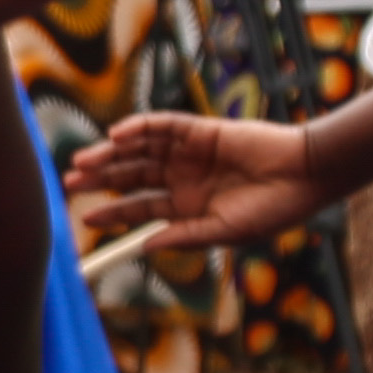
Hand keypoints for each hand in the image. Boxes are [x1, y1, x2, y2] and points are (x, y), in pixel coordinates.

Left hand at [69, 112, 325, 256]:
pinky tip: (118, 135)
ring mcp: (189, 153)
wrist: (303, 177)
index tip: (83, 218)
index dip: (111, 213)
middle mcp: (182, 178)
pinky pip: (163, 126)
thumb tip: (144, 246)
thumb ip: (184, 236)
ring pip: (139, 150)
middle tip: (69, 183)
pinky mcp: (200, 130)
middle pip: (131, 177)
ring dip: (110, 153)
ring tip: (83, 161)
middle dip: (99, 179)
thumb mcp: (223, 232)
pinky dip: (139, 128)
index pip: (139, 209)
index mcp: (186, 207)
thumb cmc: (271, 210)